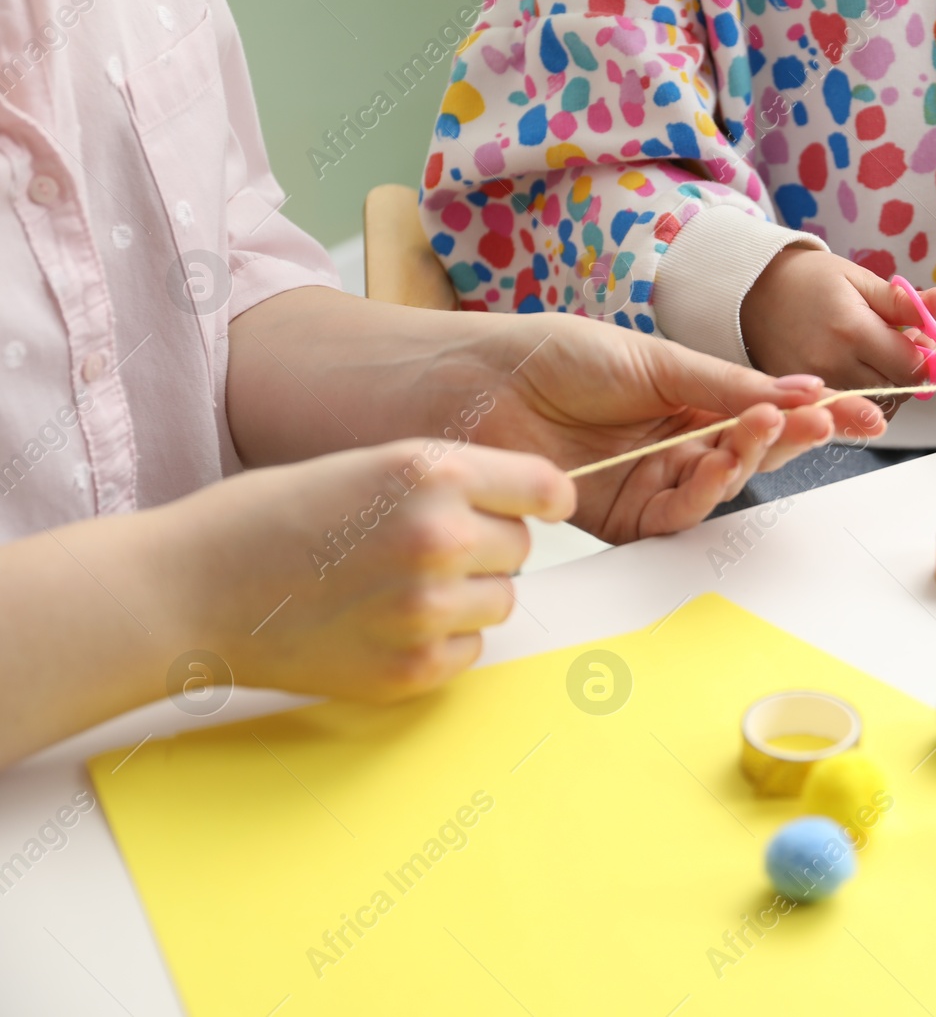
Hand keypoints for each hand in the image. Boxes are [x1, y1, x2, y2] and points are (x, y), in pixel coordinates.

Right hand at [166, 440, 574, 701]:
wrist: (191, 589)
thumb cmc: (270, 518)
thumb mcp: (367, 464)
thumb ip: (447, 481)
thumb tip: (526, 503)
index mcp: (429, 473)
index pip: (546, 488)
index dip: (543, 499)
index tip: (542, 507)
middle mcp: (439, 537)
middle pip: (521, 547)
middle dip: (486, 547)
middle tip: (418, 547)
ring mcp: (427, 608)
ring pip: (501, 601)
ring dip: (466, 596)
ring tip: (394, 586)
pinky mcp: (412, 668)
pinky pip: (470, 650)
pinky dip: (440, 641)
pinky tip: (381, 623)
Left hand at [462, 313, 887, 542]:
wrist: (480, 384)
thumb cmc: (554, 356)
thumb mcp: (654, 359)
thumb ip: (726, 385)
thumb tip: (802, 391)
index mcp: (685, 397)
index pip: (762, 410)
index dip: (810, 411)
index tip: (859, 408)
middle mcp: (673, 443)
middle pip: (752, 451)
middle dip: (795, 436)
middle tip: (831, 418)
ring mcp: (650, 482)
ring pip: (723, 485)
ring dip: (751, 457)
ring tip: (766, 423)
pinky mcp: (623, 518)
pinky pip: (679, 516)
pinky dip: (707, 489)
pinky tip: (720, 456)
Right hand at [741, 248, 935, 402]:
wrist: (752, 293)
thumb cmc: (808, 281)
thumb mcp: (857, 279)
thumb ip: (901, 300)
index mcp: (852, 330)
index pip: (912, 366)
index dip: (927, 357)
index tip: (922, 341)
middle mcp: (833, 365)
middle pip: (898, 391)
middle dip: (908, 374)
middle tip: (898, 348)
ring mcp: (815, 387)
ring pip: (876, 407)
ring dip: (887, 390)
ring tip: (875, 360)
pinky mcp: (800, 400)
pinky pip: (847, 414)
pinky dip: (861, 402)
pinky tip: (857, 376)